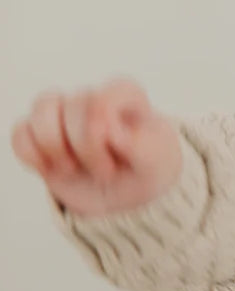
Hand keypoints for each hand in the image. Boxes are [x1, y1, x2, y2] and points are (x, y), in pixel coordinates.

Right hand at [10, 78, 182, 217]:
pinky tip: (53, 171)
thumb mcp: (157, 160)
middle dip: (87, 148)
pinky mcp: (41, 135)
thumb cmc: (148, 168)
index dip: (103, 129)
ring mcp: (64, 115)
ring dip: (55, 147)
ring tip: (74, 170)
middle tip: (106, 173)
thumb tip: (111, 131)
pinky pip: (21, 133)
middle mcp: (93, 99)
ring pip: (42, 110)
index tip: (118, 156)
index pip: (105, 96)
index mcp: (126, 96)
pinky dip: (33, 156)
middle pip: (74, 106)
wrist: (131, 193)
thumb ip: (141, 144)